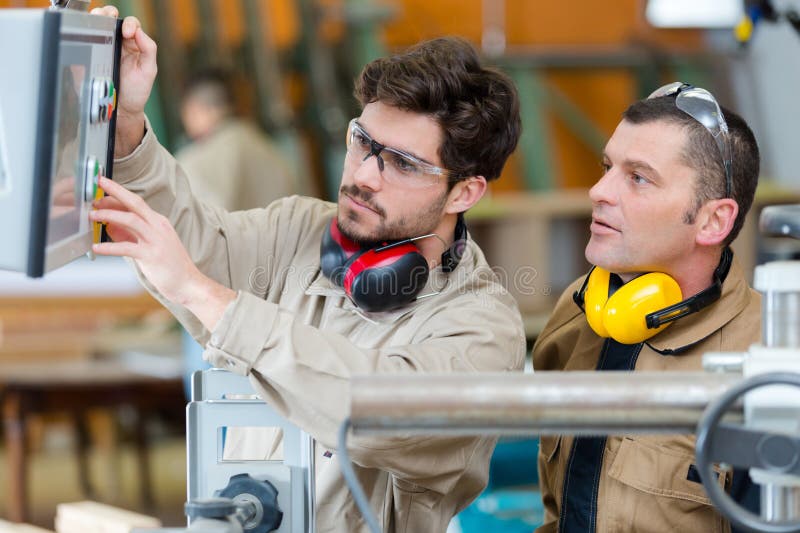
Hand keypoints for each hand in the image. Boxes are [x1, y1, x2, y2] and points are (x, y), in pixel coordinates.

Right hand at [90, 6, 156, 156]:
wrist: (120, 108)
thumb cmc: (135, 90)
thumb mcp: (148, 71)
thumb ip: (148, 50)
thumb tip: (139, 31)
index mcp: (133, 44)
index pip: (130, 24)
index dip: (129, 23)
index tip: (127, 33)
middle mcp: (117, 42)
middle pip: (111, 18)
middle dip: (108, 13)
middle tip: (108, 18)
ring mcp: (100, 47)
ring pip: (95, 24)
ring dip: (95, 17)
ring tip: (96, 20)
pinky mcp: (87, 54)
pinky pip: (82, 37)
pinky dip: (81, 29)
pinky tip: (85, 31)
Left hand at [90, 177, 235, 329]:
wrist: (189, 284)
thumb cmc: (170, 266)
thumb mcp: (150, 245)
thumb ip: (130, 235)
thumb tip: (109, 226)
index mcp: (159, 223)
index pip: (136, 203)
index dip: (118, 194)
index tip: (102, 189)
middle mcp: (159, 227)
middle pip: (135, 203)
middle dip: (115, 191)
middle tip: (98, 183)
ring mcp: (156, 240)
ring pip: (130, 220)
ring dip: (109, 215)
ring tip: (92, 215)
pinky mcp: (152, 256)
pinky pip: (127, 247)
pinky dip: (109, 247)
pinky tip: (96, 247)